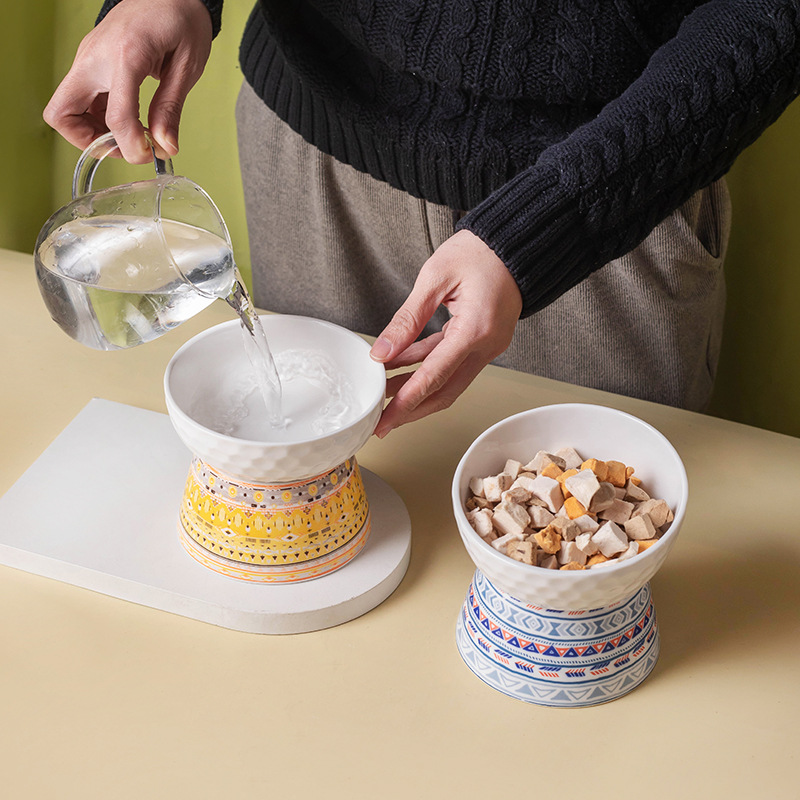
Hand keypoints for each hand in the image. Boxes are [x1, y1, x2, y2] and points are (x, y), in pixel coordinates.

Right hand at [43, 0, 212, 162]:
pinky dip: (98, 117)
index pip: (116, 118)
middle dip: (91, 142)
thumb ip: (171, 109)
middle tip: (125, 147)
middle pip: (63, 113)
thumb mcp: (186, 67)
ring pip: (66, 108)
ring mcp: (88, 57)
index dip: (132, 147)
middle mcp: (95, 56)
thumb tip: (165, 146)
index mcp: (126, 56)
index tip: (151, 154)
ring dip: (93, 131)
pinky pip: (81, 98)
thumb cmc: (181, 18)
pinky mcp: (90, 61)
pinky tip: (127, 119)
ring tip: (131, 135)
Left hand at [370, 229, 522, 436]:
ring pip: (449, 381)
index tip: (385, 418)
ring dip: (417, 389)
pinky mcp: (483, 340)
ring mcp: (488, 345)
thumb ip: (407, 319)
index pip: (435, 376)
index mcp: (475, 329)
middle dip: (412, 409)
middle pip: (445, 392)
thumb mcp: (434, 278)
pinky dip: (427, 367)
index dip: (406, 401)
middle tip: (382, 422)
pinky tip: (401, 366)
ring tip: (384, 392)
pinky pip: (453, 362)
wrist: (515, 242)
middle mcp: (486, 344)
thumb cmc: (480, 252)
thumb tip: (382, 351)